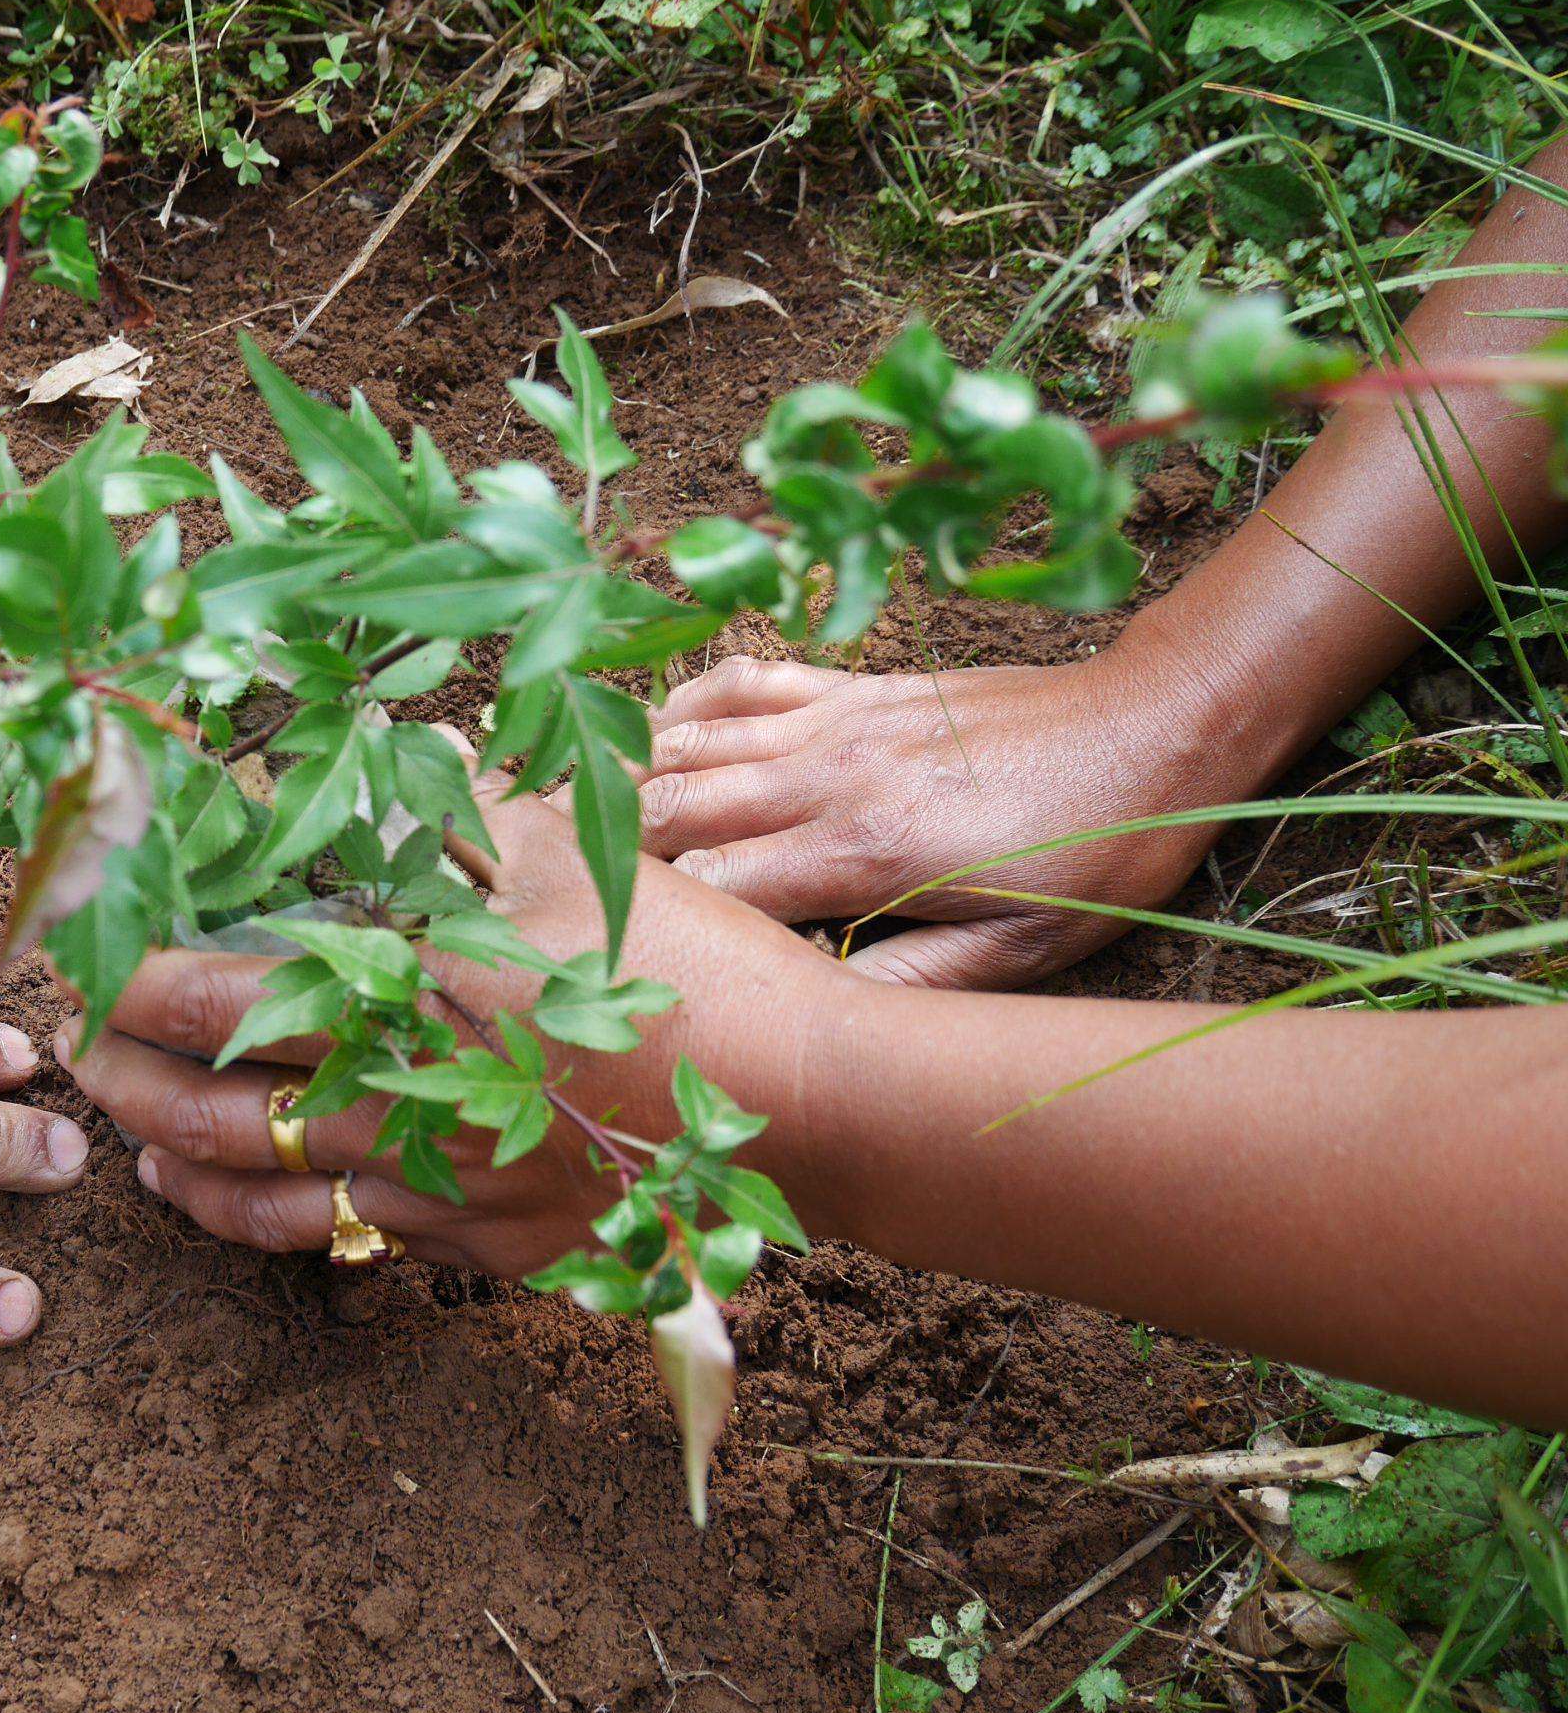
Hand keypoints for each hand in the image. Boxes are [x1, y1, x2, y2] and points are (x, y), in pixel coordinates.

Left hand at [59, 773, 845, 1283]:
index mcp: (394, 999)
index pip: (203, 990)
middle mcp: (389, 1111)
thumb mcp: (565, 848)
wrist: (803, 1103)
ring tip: (140, 1141)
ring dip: (175, 1166)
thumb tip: (385, 765)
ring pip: (253, 1201)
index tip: (77, 946)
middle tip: (81, 1045)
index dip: (118, 971)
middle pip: (198, 1110)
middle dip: (115, 1077)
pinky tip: (261, 1190)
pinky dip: (276, 1218)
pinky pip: (346, 1242)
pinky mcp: (481, 1249)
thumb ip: (452, 811)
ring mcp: (432, 1195)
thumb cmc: (682, 960)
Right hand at [628, 639, 1259, 988]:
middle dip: (605, 848)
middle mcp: (828, 777)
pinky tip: (664, 737)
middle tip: (555, 888)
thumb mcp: (1020, 954)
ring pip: (687, 740)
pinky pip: (741, 682)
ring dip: (627, 778)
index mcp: (860, 854)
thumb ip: (908, 988)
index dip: (646, 920)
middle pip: (669, 805)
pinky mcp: (856, 687)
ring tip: (579, 824)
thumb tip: (816, 1030)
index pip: (708, 886)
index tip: (599, 955)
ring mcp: (836, 722)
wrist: (1157, 727)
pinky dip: (686, 706)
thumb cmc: (1095, 853)